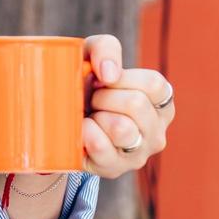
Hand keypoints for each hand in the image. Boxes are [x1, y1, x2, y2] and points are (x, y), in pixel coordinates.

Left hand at [80, 34, 174, 178]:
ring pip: (123, 129)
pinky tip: (82, 129)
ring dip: (97, 115)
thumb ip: (106, 48)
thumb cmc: (85, 83)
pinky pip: (101, 148)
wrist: (57, 118)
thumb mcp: (93, 54)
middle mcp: (157, 132)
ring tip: (91, 116)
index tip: (105, 79)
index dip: (122, 78)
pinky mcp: (114, 169)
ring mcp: (138, 154)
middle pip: (136, 104)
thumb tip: (109, 73)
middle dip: (105, 96)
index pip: (154, 85)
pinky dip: (85, 133)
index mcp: (161, 103)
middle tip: (94, 100)